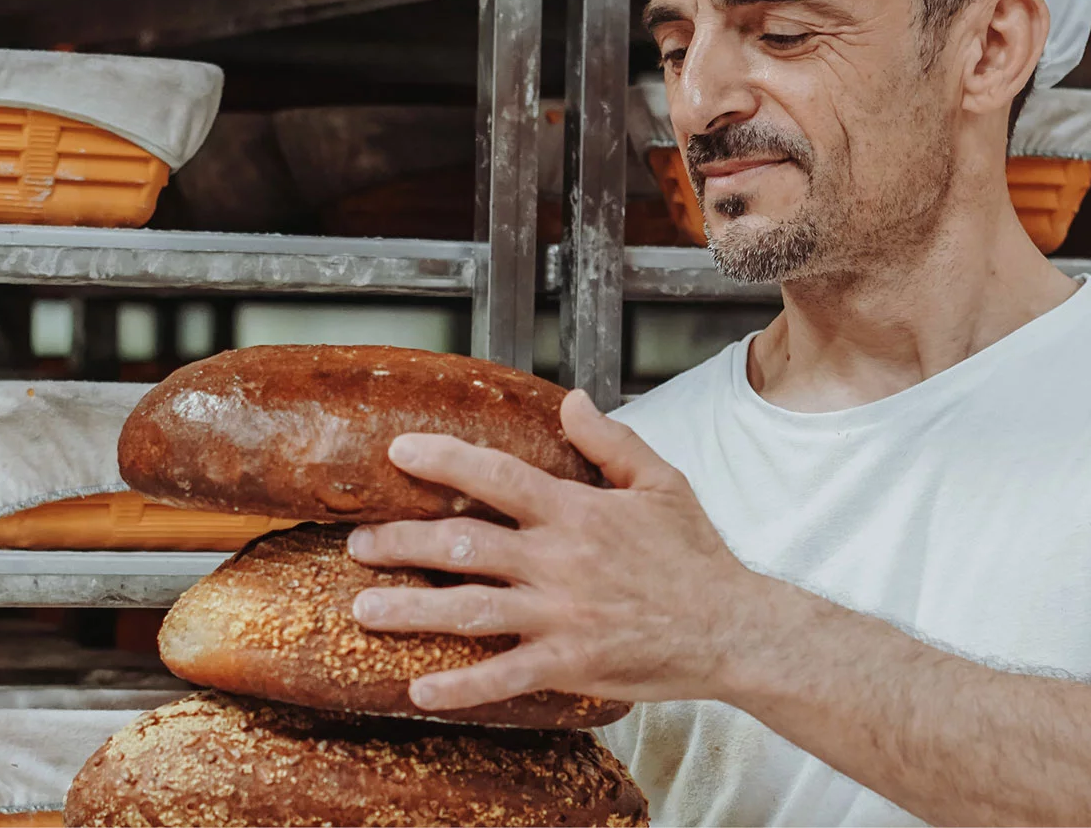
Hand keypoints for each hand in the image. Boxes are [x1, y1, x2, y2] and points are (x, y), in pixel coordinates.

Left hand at [346, 388, 762, 712]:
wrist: (732, 628)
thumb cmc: (696, 556)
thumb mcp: (661, 482)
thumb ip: (611, 440)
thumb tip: (570, 400)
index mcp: (576, 512)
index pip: (496, 475)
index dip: (443, 459)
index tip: (398, 451)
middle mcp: (558, 561)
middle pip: (463, 544)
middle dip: (402, 542)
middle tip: (358, 543)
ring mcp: (559, 615)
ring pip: (468, 611)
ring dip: (410, 610)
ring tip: (363, 608)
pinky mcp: (568, 662)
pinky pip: (502, 677)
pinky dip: (459, 687)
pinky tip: (420, 690)